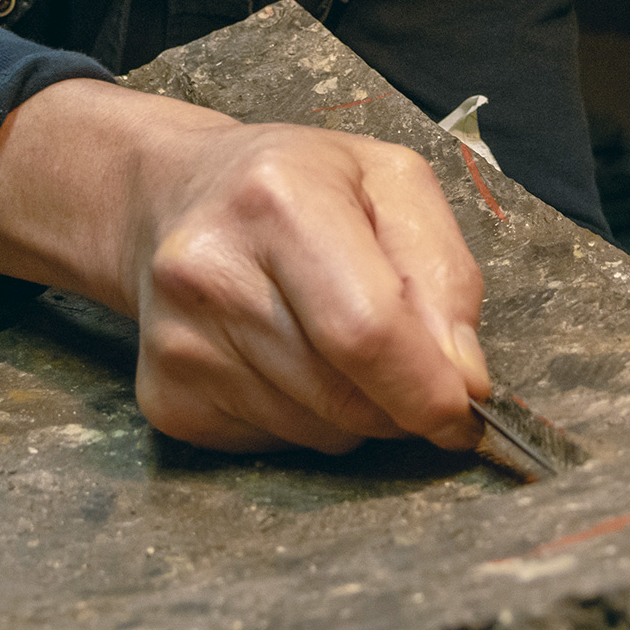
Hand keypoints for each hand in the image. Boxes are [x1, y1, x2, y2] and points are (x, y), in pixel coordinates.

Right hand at [0, 79, 488, 454]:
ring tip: (332, 343)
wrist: (170, 196)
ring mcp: (179, 340)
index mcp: (279, 197)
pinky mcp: (165, 397)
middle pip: (344, 394)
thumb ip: (443, 274)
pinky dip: (303, 421)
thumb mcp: (392, 184)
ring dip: (353, 411)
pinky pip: (273, 445)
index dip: (427, 387)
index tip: (463, 410)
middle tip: (405, 366)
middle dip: (399, 402)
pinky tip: (285, 359)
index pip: (365, 330)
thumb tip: (464, 379)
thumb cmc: (299, 183)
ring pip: (314, 432)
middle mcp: (212, 268)